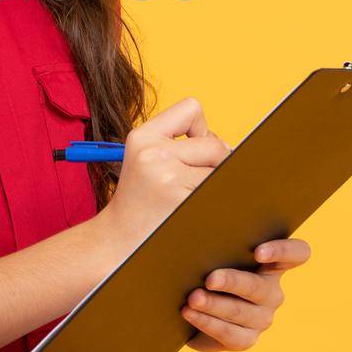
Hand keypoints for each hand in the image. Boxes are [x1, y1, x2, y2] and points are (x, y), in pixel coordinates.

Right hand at [94, 96, 230, 255]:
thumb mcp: (146, 160)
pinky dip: (219, 202)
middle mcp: (153, 153)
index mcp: (142, 137)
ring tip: (192, 199)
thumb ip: (182, 144)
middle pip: (216, 144)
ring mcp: (168, 178)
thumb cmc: (140, 202)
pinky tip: (199, 212)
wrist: (117, 242)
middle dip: (214, 163)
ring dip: (217, 185)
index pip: (191, 109)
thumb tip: (234, 147)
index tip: (191, 151)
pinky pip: (221, 193)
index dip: (200, 129)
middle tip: (193, 184)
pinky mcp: (183, 201)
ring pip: (222, 170)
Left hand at [181, 237, 311, 351]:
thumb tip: (198, 218)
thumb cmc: (197, 262)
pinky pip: (231, 334)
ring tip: (192, 298)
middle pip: (260, 287)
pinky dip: (207, 322)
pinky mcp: (245, 339)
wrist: (184, 303)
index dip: (283, 251)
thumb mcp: (204, 243)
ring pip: (242, 312)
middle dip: (233, 282)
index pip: (297, 253)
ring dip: (215, 304)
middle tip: (209, 279)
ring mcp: (261, 317)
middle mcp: (271, 291)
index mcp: (271, 262)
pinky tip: (189, 313)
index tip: (258, 252)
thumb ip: (207, 228)